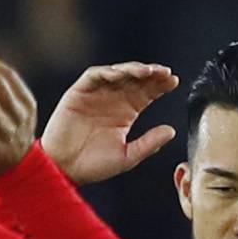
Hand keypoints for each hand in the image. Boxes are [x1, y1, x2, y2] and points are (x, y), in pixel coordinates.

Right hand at [42, 62, 178, 183]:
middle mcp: (113, 100)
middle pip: (136, 79)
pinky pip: (93, 76)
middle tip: (164, 73)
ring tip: (146, 72)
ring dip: (132, 69)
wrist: (64, 169)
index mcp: (126, 113)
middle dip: (151, 73)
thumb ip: (149, 144)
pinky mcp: (78, 93)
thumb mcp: (127, 157)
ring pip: (118, 73)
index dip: (160, 85)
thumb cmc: (93, 166)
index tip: (174, 81)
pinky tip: (119, 75)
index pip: (147, 93)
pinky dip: (106, 73)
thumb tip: (172, 131)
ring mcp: (96, 94)